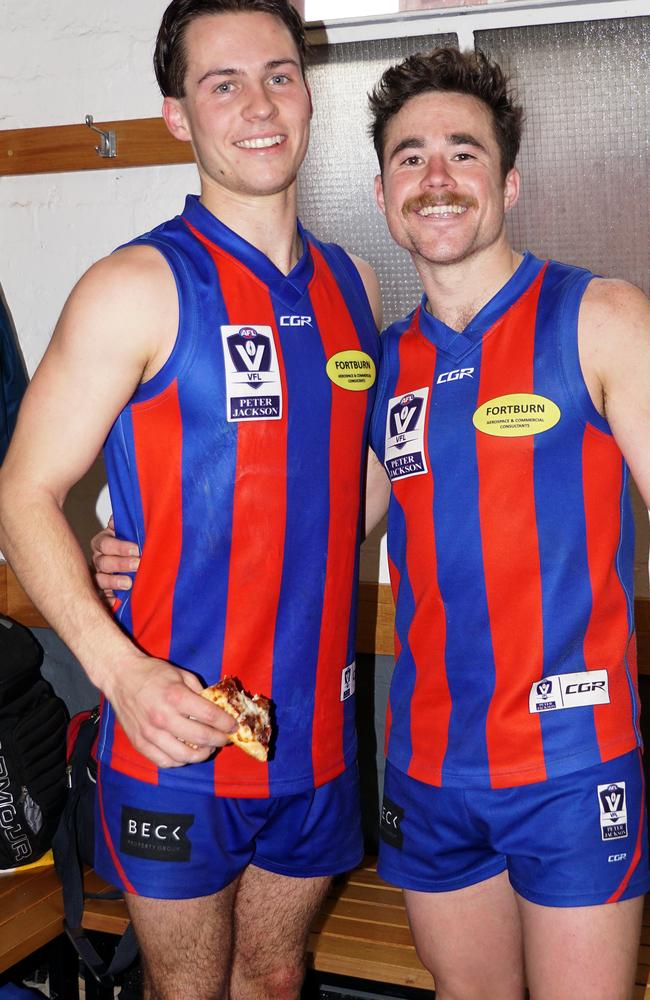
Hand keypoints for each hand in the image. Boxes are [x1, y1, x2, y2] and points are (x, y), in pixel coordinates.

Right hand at [91, 515, 139, 600]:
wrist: (138, 563)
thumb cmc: (132, 546)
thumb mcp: (130, 533)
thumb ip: (124, 524)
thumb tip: (116, 518)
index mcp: (103, 543)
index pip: (104, 543)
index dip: (119, 546)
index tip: (136, 549)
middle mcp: (99, 560)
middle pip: (103, 562)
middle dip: (120, 563)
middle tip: (137, 564)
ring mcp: (100, 577)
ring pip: (100, 580)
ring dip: (114, 582)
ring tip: (128, 583)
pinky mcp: (104, 593)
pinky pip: (102, 598)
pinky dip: (109, 600)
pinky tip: (116, 602)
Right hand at [105, 655, 238, 767]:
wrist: (120, 676)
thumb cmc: (152, 673)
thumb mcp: (181, 674)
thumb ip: (199, 692)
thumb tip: (216, 708)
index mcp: (175, 697)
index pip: (209, 716)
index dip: (226, 723)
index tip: (234, 726)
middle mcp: (163, 717)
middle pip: (200, 738)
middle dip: (219, 740)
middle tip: (225, 738)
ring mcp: (150, 733)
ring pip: (184, 756)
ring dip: (202, 754)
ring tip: (208, 748)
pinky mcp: (139, 743)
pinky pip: (164, 761)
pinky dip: (180, 761)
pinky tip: (186, 754)